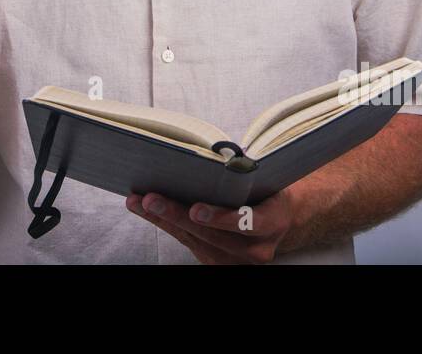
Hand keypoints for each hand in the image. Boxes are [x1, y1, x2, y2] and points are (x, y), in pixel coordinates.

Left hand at [125, 187, 299, 263]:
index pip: (249, 223)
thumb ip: (242, 177)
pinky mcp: (220, 262)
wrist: (282, 220)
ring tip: (139, 202)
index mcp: (274, 223)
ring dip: (164, 221)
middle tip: (152, 200)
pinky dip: (169, 226)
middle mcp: (256, 249)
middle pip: (213, 235)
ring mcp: (237, 260)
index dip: (221, 218)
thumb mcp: (265, 180)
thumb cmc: (269, 190)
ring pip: (196, 241)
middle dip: (178, 216)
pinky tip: (150, 212)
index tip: (195, 209)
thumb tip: (206, 159)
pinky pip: (190, 244)